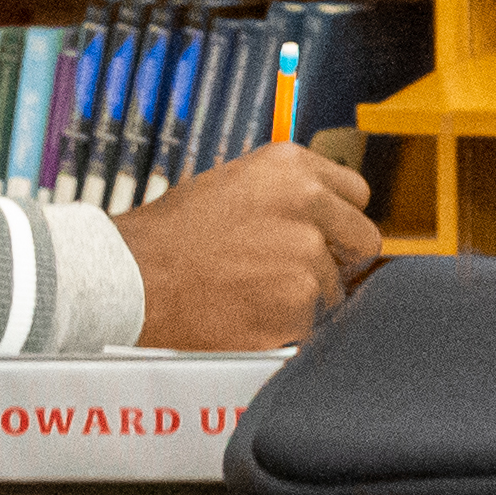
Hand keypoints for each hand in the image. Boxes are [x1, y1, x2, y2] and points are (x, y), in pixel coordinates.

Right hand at [124, 140, 381, 347]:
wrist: (131, 278)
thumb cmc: (173, 234)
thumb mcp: (235, 184)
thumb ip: (289, 195)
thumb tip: (331, 218)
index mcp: (293, 167)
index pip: (357, 194)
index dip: (337, 220)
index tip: (318, 234)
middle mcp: (308, 204)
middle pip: (364, 241)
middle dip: (338, 259)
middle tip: (294, 272)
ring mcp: (306, 257)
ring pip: (337, 289)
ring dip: (305, 298)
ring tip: (252, 293)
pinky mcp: (299, 305)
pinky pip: (314, 323)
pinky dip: (287, 327)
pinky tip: (248, 314)